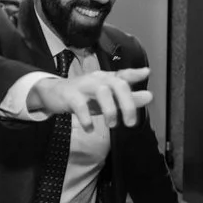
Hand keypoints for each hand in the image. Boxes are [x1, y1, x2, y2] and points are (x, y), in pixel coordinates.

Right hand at [31, 68, 153, 130]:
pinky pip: (81, 106)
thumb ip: (127, 98)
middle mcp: (97, 79)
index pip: (123, 74)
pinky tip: (90, 128)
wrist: (53, 93)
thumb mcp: (107, 98)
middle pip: (117, 84)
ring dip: (110, 110)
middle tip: (130, 123)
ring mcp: (83, 86)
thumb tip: (149, 96)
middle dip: (127, 103)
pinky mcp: (70, 96)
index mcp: (107, 79)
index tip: (146, 73)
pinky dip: (87, 119)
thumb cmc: (84, 96)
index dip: (135, 74)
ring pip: (102, 92)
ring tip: (112, 124)